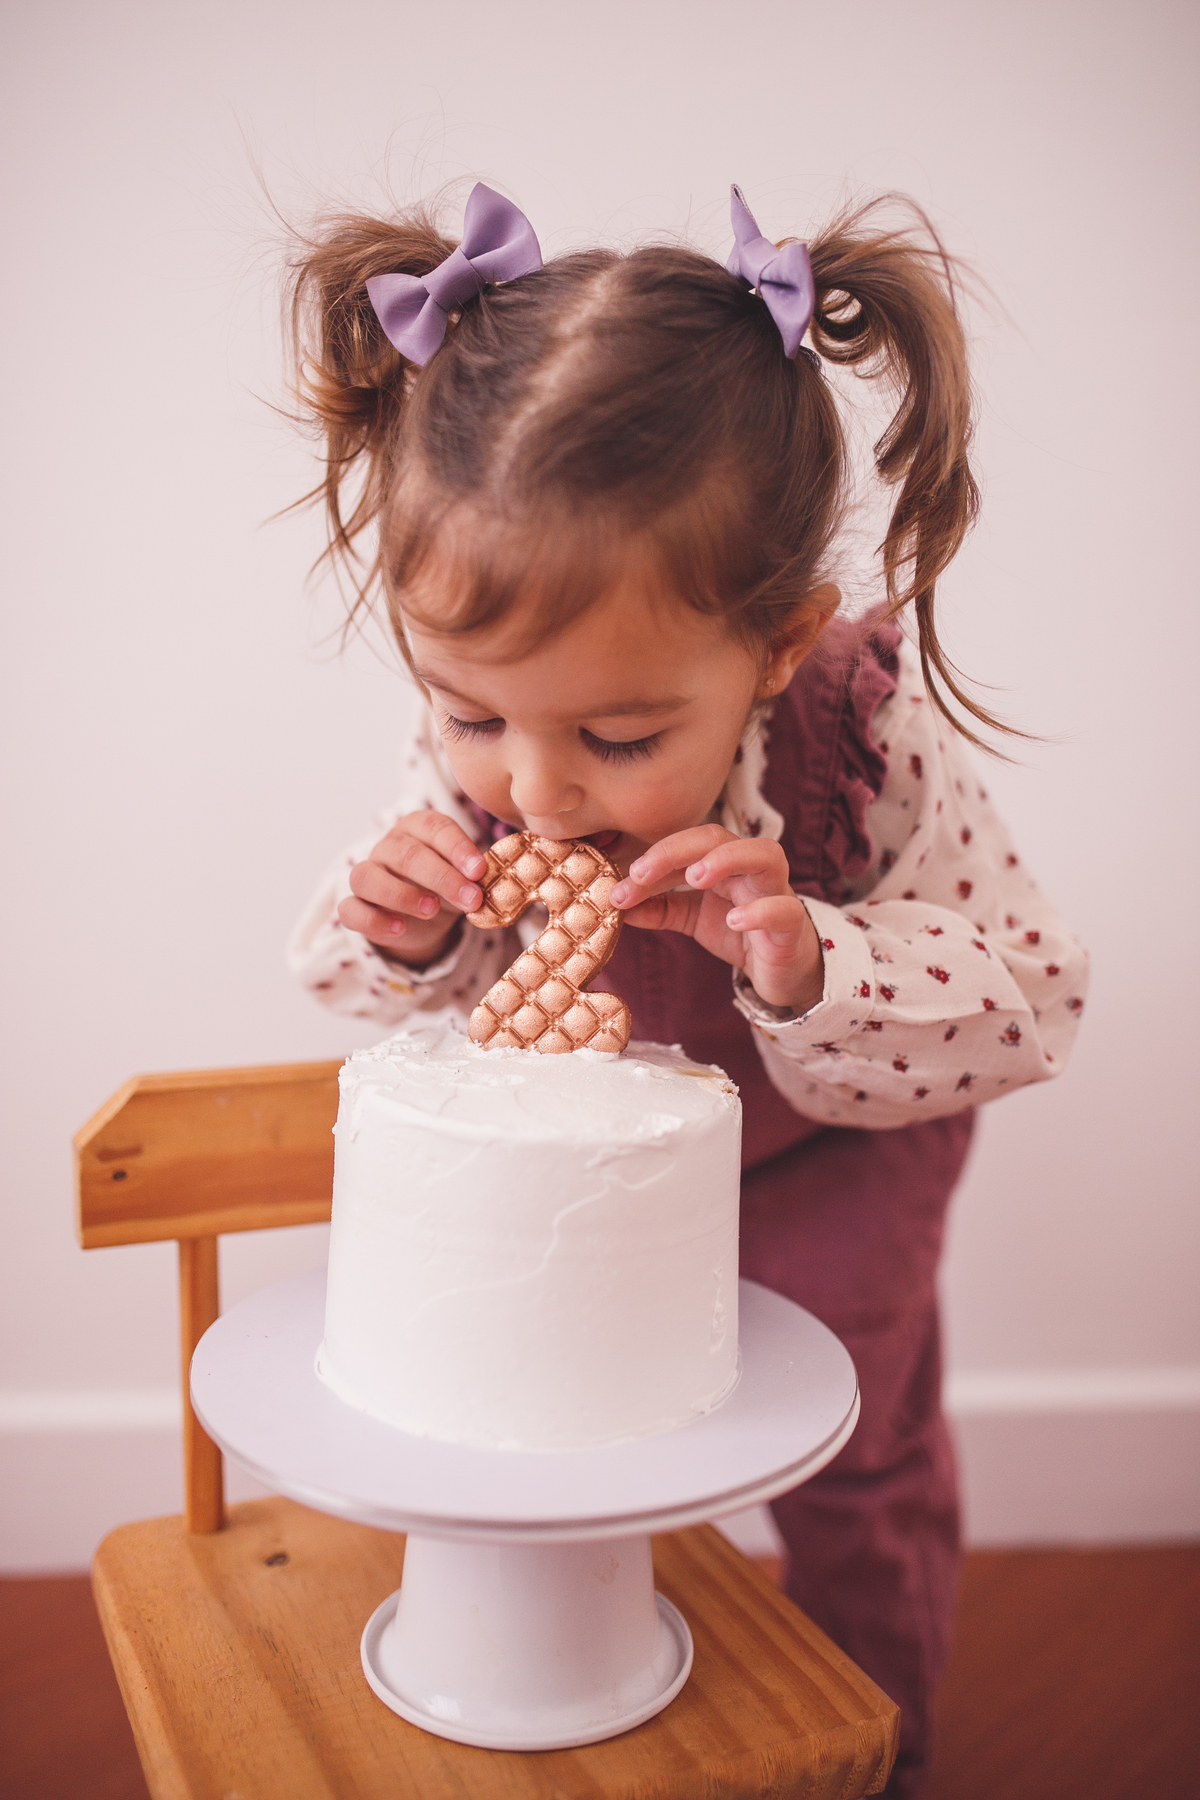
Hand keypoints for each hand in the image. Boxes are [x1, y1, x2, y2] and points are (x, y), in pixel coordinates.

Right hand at [338, 811, 486, 965]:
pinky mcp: (354, 907)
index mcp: (417, 829)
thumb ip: (474, 876)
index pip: (434, 827)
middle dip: (442, 877)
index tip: (479, 871)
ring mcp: (366, 875)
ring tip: (433, 910)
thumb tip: (487, 880)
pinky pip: (351, 909)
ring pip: (367, 877)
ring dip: (402, 895)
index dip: (457, 848)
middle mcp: (387, 847)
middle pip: (406, 854)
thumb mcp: (465, 879)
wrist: (423, 920)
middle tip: (470, 898)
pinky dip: (374, 920)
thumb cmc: (446, 887)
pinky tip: (400, 928)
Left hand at [609, 825, 824, 1014]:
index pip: (686, 846)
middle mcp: (750, 869)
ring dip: (726, 859)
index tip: (619, 888)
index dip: (652, 862)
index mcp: (723, 863)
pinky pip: (784, 908)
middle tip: (641, 873)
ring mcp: (776, 892)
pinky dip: (760, 911)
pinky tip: (733, 920)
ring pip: (765, 855)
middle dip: (676, 849)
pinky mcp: (792, 925)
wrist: (782, 970)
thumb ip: (659, 909)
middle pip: (719, 837)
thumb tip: (616, 904)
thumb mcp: (692, 918)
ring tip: (693, 877)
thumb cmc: (740, 933)